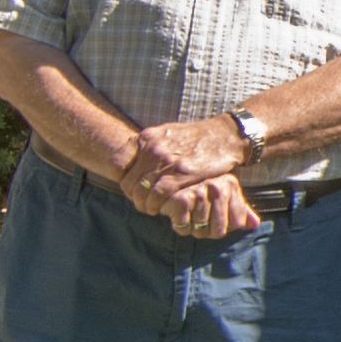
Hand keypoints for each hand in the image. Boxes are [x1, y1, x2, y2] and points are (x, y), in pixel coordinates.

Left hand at [117, 110, 251, 201]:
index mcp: (146, 137)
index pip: (117, 163)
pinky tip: (163, 208)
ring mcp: (166, 162)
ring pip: (141, 192)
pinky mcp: (181, 174)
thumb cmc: (196, 137)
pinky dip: (156, 206)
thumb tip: (131, 160)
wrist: (224, 136)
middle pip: (128, 182)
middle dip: (133, 197)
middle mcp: (152, 148)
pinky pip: (158, 196)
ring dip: (144, 205)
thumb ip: (148, 145)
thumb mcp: (167, 132)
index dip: (121, 179)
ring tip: (151, 208)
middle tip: (142, 203)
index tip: (131, 185)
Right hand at [157, 172, 257, 240]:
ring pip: (201, 231)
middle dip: (208, 232)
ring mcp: (199, 192)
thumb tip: (254, 224)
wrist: (170, 181)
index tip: (217, 219)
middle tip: (200, 221)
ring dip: (193, 229)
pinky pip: (185, 228)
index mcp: (230, 185)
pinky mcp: (181, 200)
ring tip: (189, 216)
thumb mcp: (226, 198)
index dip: (226, 227)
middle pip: (219, 231)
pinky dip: (180, 227)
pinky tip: (178, 215)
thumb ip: (242, 211)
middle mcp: (216, 187)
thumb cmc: (202, 193)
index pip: (237, 223)